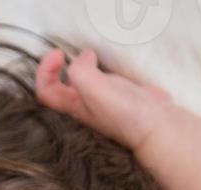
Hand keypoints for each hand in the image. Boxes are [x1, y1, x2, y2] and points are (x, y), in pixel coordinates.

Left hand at [35, 48, 171, 153]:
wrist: (156, 125)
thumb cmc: (121, 110)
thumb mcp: (91, 87)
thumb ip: (79, 69)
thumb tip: (85, 58)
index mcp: (73, 107)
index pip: (45, 92)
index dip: (44, 72)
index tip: (60, 54)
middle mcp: (84, 107)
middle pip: (61, 88)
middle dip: (58, 68)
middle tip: (67, 53)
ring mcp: (103, 103)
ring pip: (82, 83)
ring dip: (81, 66)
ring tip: (89, 55)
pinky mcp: (120, 97)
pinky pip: (103, 81)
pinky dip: (100, 69)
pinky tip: (107, 63)